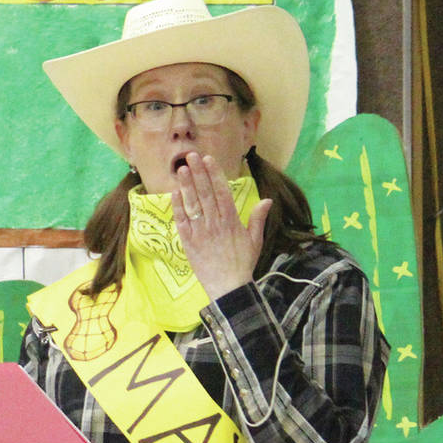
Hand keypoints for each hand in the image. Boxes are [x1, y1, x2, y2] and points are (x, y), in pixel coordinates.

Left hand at [173, 151, 271, 300]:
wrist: (228, 286)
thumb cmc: (243, 263)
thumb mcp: (255, 240)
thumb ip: (258, 218)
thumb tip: (267, 200)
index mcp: (231, 220)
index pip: (222, 191)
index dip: (214, 174)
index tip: (208, 159)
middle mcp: (215, 223)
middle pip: (205, 193)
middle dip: (198, 173)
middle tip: (191, 156)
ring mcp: (200, 232)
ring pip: (193, 204)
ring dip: (187, 185)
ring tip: (182, 169)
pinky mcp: (189, 242)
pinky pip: (182, 222)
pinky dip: (178, 207)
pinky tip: (174, 193)